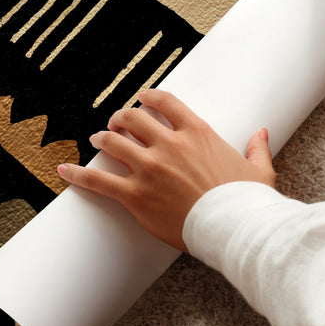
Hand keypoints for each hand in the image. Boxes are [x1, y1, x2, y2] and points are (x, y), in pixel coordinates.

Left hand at [57, 89, 273, 252]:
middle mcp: (169, 144)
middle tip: (116, 121)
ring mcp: (149, 168)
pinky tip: (63, 169)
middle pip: (133, 118)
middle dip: (121, 117)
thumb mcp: (258, 171)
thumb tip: (261, 133)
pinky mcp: (135, 195)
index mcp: (197, 133)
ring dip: (102, 138)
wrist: (235, 229)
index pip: (165, 102)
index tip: (142, 96)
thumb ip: (257, 148)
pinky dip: (78, 174)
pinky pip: (98, 180)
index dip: (149, 97)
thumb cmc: (247, 202)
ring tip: (96, 138)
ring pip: (113, 142)